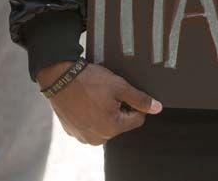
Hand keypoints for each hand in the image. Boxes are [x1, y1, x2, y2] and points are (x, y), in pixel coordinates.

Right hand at [37, 61, 161, 145]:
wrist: (60, 79)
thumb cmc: (90, 81)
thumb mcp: (119, 86)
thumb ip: (140, 99)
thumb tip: (157, 108)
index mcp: (112, 128)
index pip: (137, 119)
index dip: (134, 103)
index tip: (124, 92)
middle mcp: (98, 138)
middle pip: (120, 123)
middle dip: (118, 108)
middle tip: (108, 92)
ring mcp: (84, 136)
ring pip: (105, 124)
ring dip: (105, 112)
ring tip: (96, 96)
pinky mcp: (74, 132)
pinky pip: (90, 124)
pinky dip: (91, 114)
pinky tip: (86, 101)